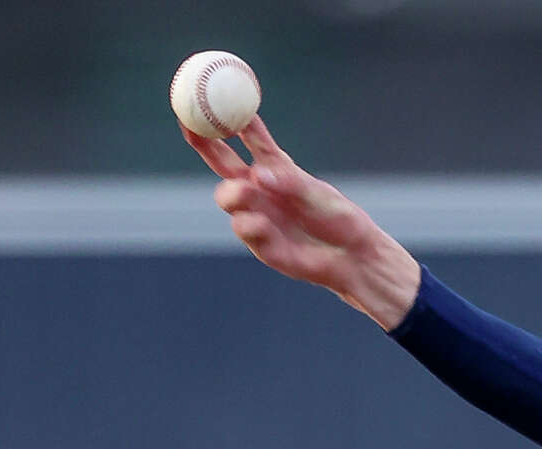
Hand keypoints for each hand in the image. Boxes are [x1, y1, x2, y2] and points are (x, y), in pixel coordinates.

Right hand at [183, 117, 420, 329]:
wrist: (351, 258)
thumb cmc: (339, 220)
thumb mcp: (316, 194)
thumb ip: (288, 183)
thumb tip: (259, 176)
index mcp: (275, 168)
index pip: (245, 137)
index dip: (226, 118)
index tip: (210, 98)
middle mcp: (260, 189)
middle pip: (221, 161)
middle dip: (203, 142)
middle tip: (190, 127)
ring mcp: (258, 214)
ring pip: (227, 197)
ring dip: (233, 192)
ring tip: (245, 193)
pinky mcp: (260, 243)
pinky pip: (243, 228)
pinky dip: (250, 225)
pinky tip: (265, 227)